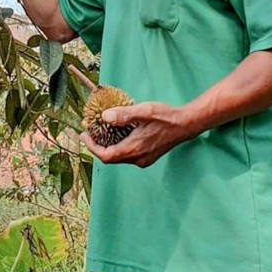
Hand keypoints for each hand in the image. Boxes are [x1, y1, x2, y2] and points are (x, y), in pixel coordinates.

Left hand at [81, 102, 199, 167]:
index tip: (84, 135)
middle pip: (111, 158)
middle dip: (97, 146)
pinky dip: (119, 146)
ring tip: (100, 132)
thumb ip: (124, 114)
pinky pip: (128, 154)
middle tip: (89, 133)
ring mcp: (144, 159)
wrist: (187, 125)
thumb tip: (105, 116)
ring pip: (119, 157)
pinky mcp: (148, 156)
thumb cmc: (166, 117)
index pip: (105, 156)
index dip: (92, 147)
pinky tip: (118, 133)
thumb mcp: (144, 111)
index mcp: (134, 150)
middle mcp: (138, 159)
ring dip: (108, 146)